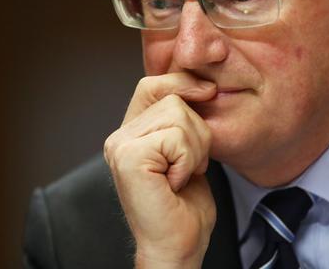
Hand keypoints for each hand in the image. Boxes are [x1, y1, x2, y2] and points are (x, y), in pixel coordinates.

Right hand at [104, 73, 216, 267]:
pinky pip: (177, 137)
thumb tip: (202, 85)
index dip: (183, 83)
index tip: (208, 92)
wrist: (178, 246)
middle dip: (197, 132)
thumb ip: (183, 118)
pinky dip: (188, 161)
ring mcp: (120, 146)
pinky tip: (176, 183)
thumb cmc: (184, 206)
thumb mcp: (189, 148)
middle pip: (173, 99)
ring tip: (182, 175)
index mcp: (131, 132)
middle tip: (190, 165)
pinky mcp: (129, 157)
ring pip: (178, 115)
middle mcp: (120, 136)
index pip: (153, 84)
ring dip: (195, 149)